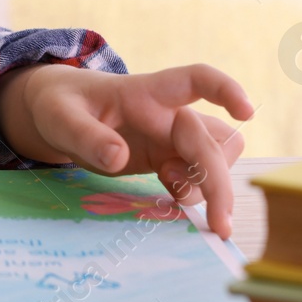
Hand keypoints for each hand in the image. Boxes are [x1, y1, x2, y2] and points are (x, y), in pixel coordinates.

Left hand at [0, 62, 253, 238]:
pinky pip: (197, 177)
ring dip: (209, 185)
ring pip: (216, 158)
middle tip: (219, 223)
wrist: (55, 113)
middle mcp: (167, 114)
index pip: (194, 78)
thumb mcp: (59, 118)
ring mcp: (169, 138)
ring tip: (174, 197)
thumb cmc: (60, 105)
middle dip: (220, 180)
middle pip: (213, 140)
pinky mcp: (165, 160)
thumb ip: (85, 136)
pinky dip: (195, 194)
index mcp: (145, 92)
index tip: (246, 111)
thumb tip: (118, 159)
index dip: (224, 89)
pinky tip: (172, 204)